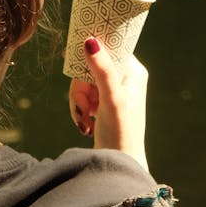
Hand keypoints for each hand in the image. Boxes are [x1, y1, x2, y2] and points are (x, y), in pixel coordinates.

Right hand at [68, 38, 148, 170]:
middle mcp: (125, 78)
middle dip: (80, 87)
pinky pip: (82, 95)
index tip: (71, 53)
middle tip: (83, 106)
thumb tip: (90, 40)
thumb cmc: (121, 134)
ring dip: (78, 101)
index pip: (109, 47)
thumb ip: (102, 70)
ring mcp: (113, 91)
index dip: (90, 50)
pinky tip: (85, 124)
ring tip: (84, 119)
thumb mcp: (111, 100)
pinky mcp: (103, 103)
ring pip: (82, 81)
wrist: (118, 166)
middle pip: (89, 66)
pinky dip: (79, 109)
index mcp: (133, 71)